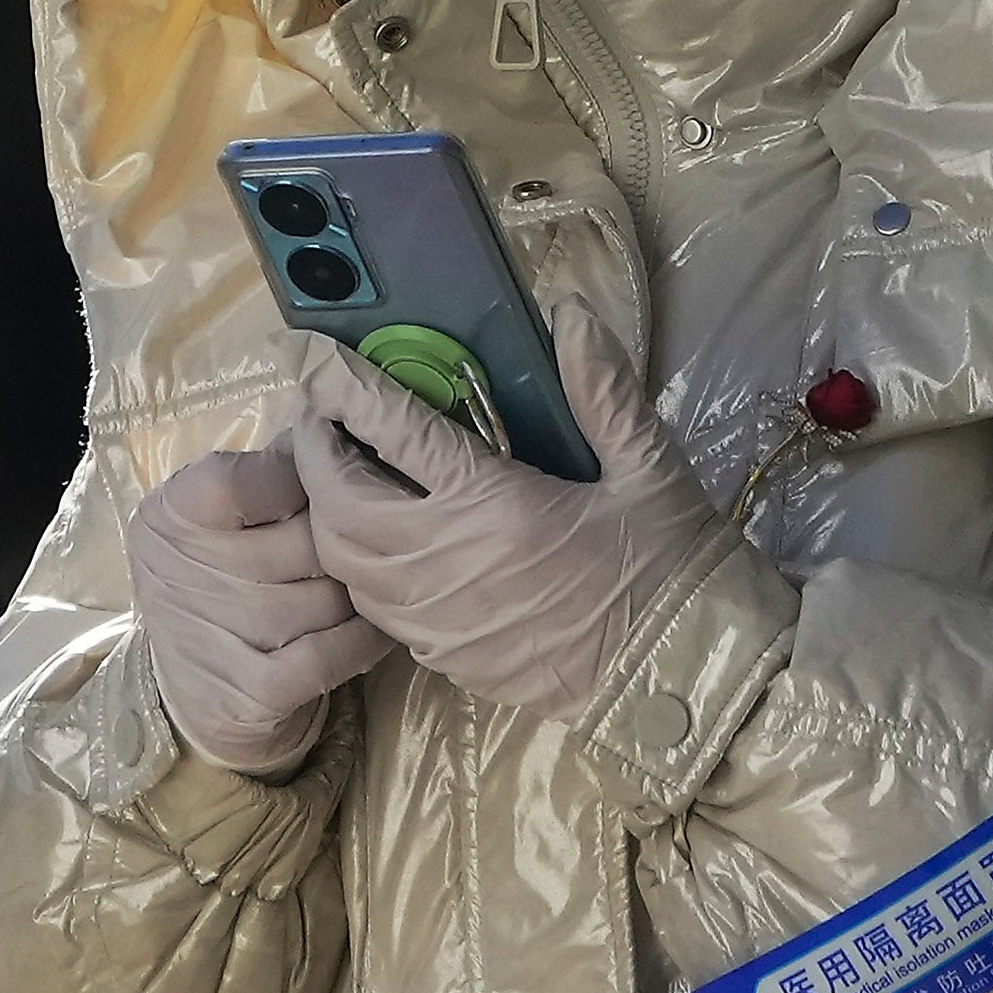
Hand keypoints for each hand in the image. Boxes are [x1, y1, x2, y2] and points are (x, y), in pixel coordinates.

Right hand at [131, 444, 391, 773]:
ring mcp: (217, 637)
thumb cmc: (220, 583)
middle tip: (367, 537)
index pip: (242, 479)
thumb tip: (333, 430)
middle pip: (304, 538)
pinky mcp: (251, 692)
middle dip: (345, 539)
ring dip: (359, 590)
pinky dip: (365, 636)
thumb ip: (262, 476)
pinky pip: (336, 650)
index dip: (298, 475)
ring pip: (330, 594)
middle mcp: (185, 573)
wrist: (194, 694)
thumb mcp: (216, 519)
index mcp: (174, 515)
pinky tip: (374, 624)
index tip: (324, 478)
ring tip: (371, 581)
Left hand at [290, 311, 723, 721]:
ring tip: (341, 472)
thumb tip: (571, 313)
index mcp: (494, 506)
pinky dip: (355, 563)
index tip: (311, 356)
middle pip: (337, 501)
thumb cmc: (671, 568)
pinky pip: (369, 605)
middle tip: (324, 417)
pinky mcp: (441, 657)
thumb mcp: (648, 468)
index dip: (342, 387)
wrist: (681, 679)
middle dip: (314, 452)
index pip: (392, 431)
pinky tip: (379, 537)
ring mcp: (436, 619)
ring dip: (327, 511)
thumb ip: (602, 389)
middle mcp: (446, 564)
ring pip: (341, 560)